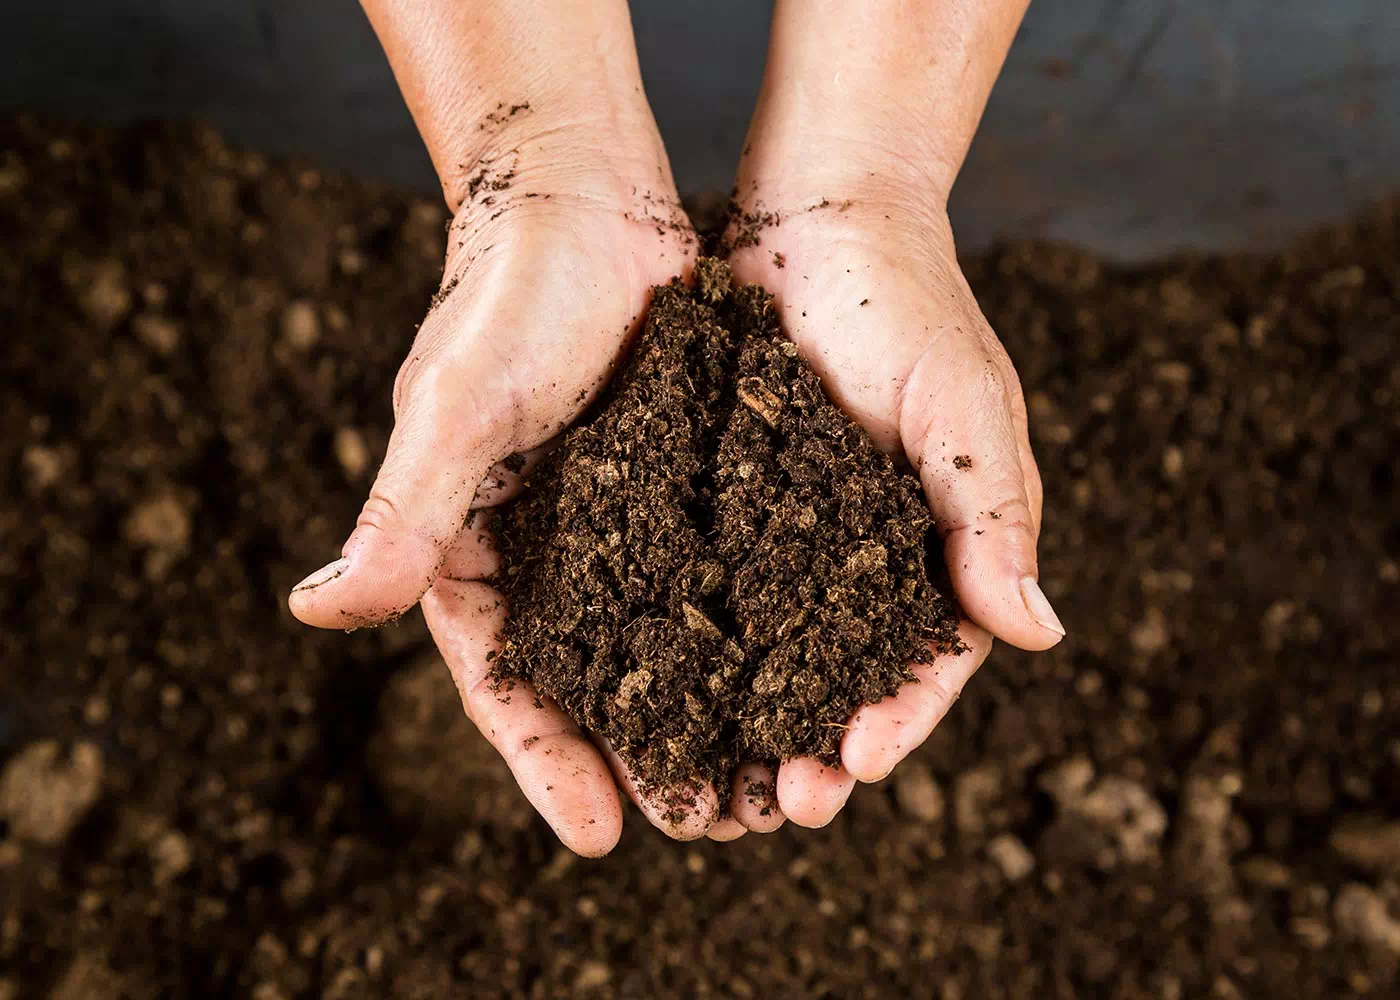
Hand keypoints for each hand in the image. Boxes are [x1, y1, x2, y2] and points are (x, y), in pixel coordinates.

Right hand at [287, 109, 741, 850]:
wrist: (584, 194)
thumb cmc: (508, 294)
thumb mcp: (458, 410)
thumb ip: (401, 515)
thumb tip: (314, 613)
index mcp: (472, 547)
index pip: (504, 680)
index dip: (546, 761)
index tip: (599, 838)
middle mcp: (545, 548)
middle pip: (590, 679)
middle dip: (638, 757)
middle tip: (702, 827)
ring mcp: (616, 520)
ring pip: (660, 639)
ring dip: (704, 710)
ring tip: (759, 780)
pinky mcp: (678, 483)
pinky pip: (713, 571)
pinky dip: (746, 627)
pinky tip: (796, 673)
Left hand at [725, 172, 1063, 827]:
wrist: (815, 218)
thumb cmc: (908, 305)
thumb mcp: (963, 407)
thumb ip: (992, 514)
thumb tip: (1040, 633)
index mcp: (935, 546)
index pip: (928, 658)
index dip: (898, 718)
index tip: (856, 765)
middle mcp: (859, 556)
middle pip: (842, 678)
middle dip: (814, 745)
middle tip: (779, 803)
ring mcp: (787, 536)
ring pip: (768, 654)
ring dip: (746, 723)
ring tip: (713, 783)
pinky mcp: (721, 505)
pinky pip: (704, 589)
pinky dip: (689, 648)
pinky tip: (653, 693)